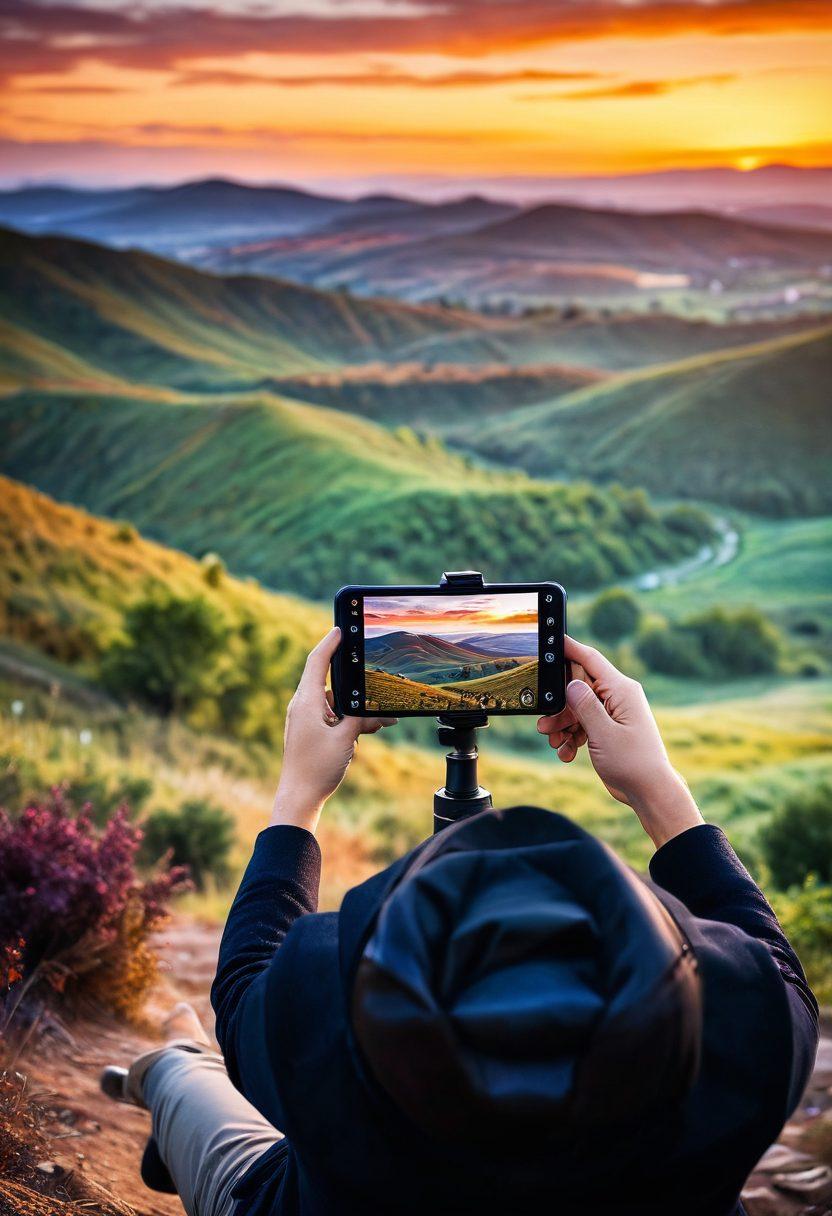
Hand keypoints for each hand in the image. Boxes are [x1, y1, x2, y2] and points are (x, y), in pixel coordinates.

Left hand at [271, 627, 396, 832]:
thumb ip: (361, 718)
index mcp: (306, 702)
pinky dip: (350, 719)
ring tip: (382, 718)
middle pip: (330, 680)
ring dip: (357, 708)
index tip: (341, 628)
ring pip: (336, 702)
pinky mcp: (310, 731)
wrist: (299, 797)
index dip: (330, 643)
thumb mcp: (346, 739)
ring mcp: (305, 719)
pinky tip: (371, 728)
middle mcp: (303, 706)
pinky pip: (334, 716)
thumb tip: (377, 711)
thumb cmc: (317, 769)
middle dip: (354, 681)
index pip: (317, 662)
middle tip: (371, 671)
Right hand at [537, 636, 702, 848]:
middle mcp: (618, 697)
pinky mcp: (608, 728)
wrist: (649, 792)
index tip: (552, 640)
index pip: (591, 659)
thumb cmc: (633, 763)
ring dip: (562, 725)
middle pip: (578, 687)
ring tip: (555, 742)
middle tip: (544, 723)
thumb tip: (571, 683)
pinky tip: (566, 753)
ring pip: (577, 708)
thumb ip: (585, 706)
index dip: (570, 648)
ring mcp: (613, 713)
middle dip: (559, 706)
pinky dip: (572, 737)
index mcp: (622, 690)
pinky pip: (583, 724)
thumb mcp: (603, 733)